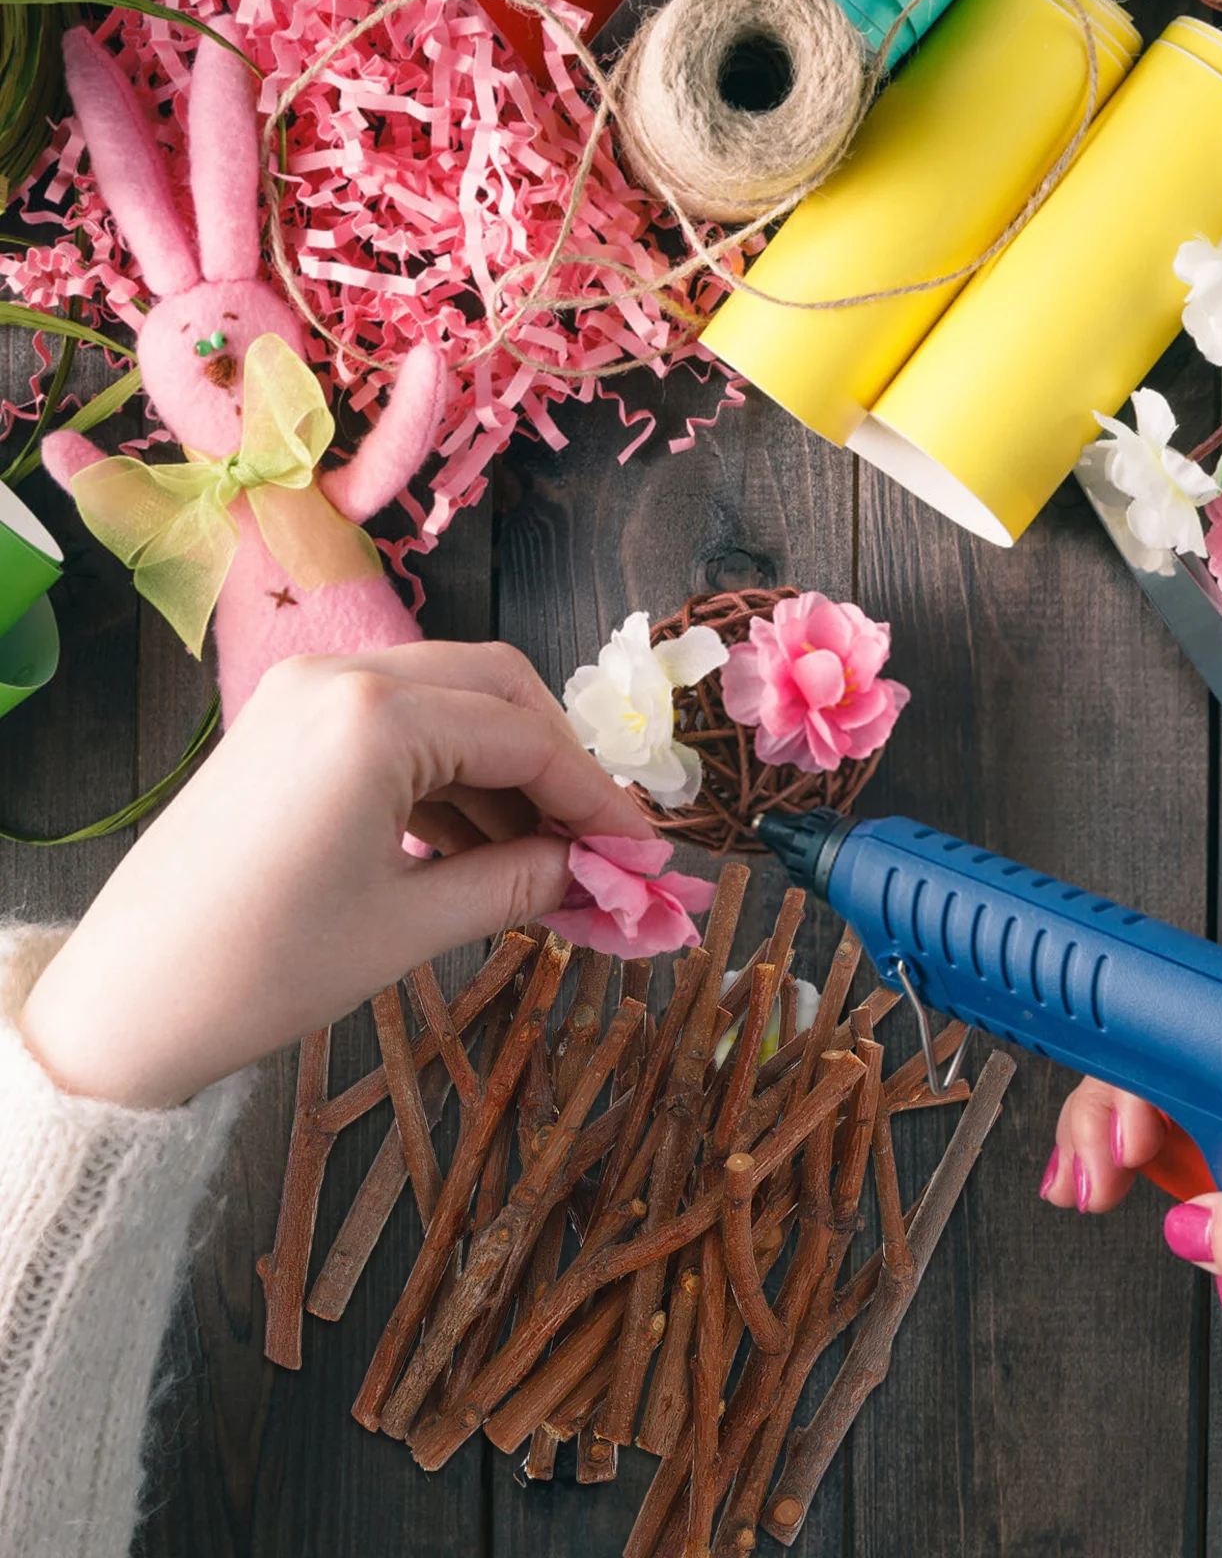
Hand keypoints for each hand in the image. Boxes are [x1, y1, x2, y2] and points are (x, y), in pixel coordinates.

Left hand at [19, 642, 651, 1108]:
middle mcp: (344, 676)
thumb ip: (520, 882)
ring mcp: (308, 691)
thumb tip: (597, 872)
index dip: (596, 797)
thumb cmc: (265, 968)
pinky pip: (400, 725)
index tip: (642, 850)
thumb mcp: (411, 925)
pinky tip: (480, 841)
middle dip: (557, 763)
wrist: (125, 999)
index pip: (526, 738)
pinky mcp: (289, 720)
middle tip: (595, 841)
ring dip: (506, 770)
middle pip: (496, 689)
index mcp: (376, 717)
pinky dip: (451, 774)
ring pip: (450, 702)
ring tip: (542, 857)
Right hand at [1042, 969, 1221, 1406]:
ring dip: (1144, 1149)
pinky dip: (1186, 1164)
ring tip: (1113, 1198)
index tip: (1115, 1141)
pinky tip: (1196, 1225)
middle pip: (1187, 1052)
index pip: (1214, 1030)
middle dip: (1120, 1120)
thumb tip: (1194, 1224)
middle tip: (1091, 1183)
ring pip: (1194, 1085)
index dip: (1144, 1083)